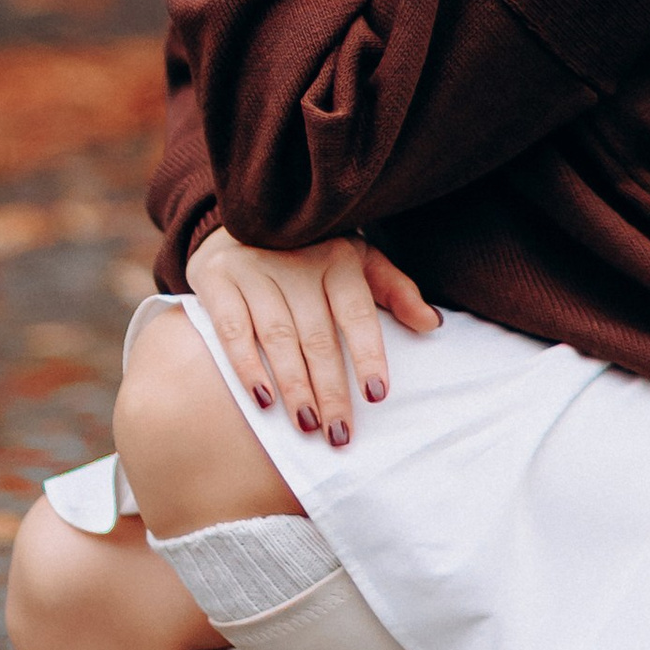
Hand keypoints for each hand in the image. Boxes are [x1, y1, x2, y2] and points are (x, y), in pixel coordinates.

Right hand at [188, 227, 440, 448]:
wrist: (246, 215)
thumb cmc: (312, 251)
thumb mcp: (359, 259)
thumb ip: (395, 290)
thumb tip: (432, 324)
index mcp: (338, 259)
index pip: (356, 313)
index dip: (368, 354)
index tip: (377, 395)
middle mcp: (297, 263)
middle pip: (317, 335)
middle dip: (330, 389)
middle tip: (339, 433)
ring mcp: (255, 270)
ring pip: (277, 337)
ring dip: (294, 385)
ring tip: (308, 425)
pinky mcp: (217, 280)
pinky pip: (232, 330)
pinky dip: (246, 366)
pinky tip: (263, 400)